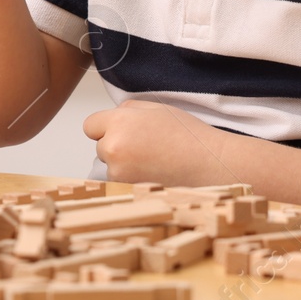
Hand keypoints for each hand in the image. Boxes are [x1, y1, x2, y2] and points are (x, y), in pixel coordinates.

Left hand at [83, 99, 228, 185]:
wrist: (210, 165)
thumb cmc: (188, 136)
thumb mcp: (156, 109)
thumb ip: (128, 110)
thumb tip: (113, 116)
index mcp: (120, 122)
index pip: (90, 126)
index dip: (105, 127)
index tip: (120, 130)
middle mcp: (114, 147)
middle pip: (100, 146)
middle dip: (115, 145)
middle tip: (144, 145)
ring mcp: (119, 172)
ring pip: (109, 166)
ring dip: (123, 164)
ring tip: (152, 160)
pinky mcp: (127, 191)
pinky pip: (119, 182)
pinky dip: (130, 179)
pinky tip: (152, 173)